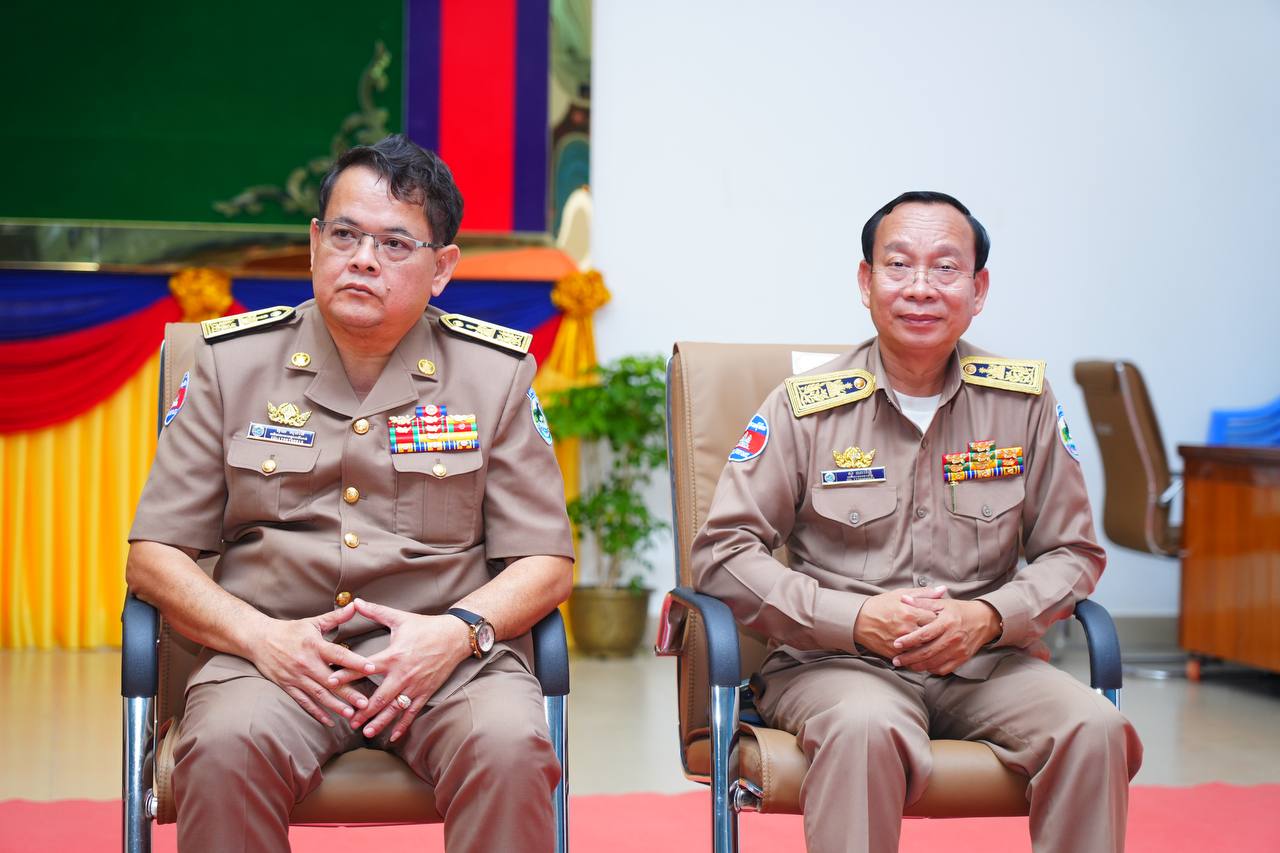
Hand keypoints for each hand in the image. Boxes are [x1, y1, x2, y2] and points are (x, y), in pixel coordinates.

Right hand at [247, 602, 376, 725]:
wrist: (258, 639)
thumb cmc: (289, 630)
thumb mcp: (313, 622)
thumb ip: (335, 617)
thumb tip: (355, 605)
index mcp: (315, 646)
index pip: (338, 655)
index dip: (355, 661)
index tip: (371, 668)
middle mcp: (306, 663)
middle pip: (331, 680)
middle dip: (348, 692)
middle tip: (365, 703)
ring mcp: (296, 677)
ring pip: (319, 694)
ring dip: (335, 705)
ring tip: (351, 714)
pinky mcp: (288, 686)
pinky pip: (304, 702)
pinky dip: (316, 712)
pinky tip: (329, 721)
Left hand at [330, 599, 472, 741]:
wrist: (455, 637)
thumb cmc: (426, 627)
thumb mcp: (400, 618)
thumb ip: (376, 612)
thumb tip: (356, 601)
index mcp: (394, 655)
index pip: (366, 667)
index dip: (347, 674)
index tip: (331, 681)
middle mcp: (403, 674)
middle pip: (380, 696)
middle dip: (363, 710)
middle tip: (349, 720)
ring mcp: (415, 685)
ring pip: (395, 708)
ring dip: (380, 721)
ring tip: (367, 732)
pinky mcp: (425, 692)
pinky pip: (412, 712)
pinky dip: (402, 725)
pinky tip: (393, 736)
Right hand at [853, 586, 945, 658]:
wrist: (858, 619)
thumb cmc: (880, 605)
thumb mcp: (901, 594)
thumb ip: (924, 594)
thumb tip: (943, 590)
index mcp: (910, 613)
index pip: (935, 619)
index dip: (939, 619)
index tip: (939, 619)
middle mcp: (906, 629)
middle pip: (932, 635)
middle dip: (936, 634)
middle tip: (939, 632)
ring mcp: (900, 642)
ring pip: (924, 649)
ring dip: (929, 646)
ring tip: (932, 643)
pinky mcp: (894, 653)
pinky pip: (912, 658)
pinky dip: (917, 656)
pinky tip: (920, 653)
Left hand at [891, 593, 1001, 674]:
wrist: (984, 620)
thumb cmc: (959, 611)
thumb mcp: (942, 603)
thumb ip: (922, 602)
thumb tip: (904, 600)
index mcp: (946, 622)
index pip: (924, 634)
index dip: (909, 640)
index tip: (896, 644)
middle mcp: (953, 637)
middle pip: (928, 652)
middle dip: (909, 658)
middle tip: (897, 660)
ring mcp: (958, 650)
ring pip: (934, 663)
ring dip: (918, 666)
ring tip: (906, 665)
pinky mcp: (962, 658)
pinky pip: (945, 669)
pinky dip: (932, 670)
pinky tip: (923, 667)